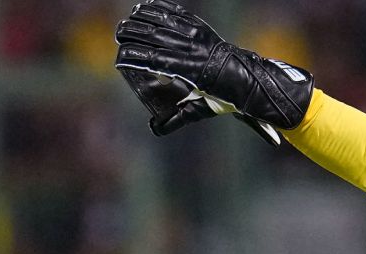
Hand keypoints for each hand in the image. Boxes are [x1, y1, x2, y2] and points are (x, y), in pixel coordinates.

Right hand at [113, 0, 313, 143]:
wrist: (247, 79)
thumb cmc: (222, 97)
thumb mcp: (200, 109)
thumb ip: (177, 119)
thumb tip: (155, 130)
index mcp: (189, 70)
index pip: (153, 59)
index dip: (133, 56)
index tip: (120, 58)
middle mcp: (192, 49)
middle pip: (153, 35)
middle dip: (131, 34)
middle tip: (118, 36)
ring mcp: (197, 35)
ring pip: (163, 20)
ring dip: (141, 18)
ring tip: (128, 22)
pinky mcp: (200, 26)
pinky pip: (176, 12)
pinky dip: (159, 8)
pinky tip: (145, 8)